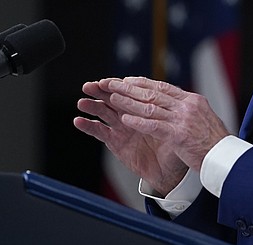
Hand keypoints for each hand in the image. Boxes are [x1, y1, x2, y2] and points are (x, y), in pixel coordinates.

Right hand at [74, 79, 187, 195]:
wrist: (169, 171)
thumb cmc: (173, 147)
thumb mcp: (173, 127)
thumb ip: (167, 113)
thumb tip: (173, 98)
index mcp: (144, 107)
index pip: (128, 92)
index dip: (117, 86)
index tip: (108, 81)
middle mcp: (131, 115)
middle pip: (112, 99)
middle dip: (100, 91)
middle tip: (89, 86)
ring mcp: (122, 128)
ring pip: (103, 113)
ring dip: (92, 106)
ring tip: (82, 102)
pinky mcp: (115, 142)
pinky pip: (100, 132)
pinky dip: (88, 126)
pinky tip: (79, 121)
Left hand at [103, 76, 230, 171]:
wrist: (226, 158)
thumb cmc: (215, 143)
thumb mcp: (204, 119)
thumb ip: (188, 110)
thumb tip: (176, 104)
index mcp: (193, 100)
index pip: (163, 87)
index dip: (143, 83)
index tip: (128, 80)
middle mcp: (187, 106)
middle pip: (153, 93)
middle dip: (130, 88)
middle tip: (112, 83)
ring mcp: (183, 119)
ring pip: (150, 107)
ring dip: (129, 102)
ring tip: (113, 98)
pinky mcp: (179, 134)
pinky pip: (153, 125)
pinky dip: (138, 122)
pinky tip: (125, 119)